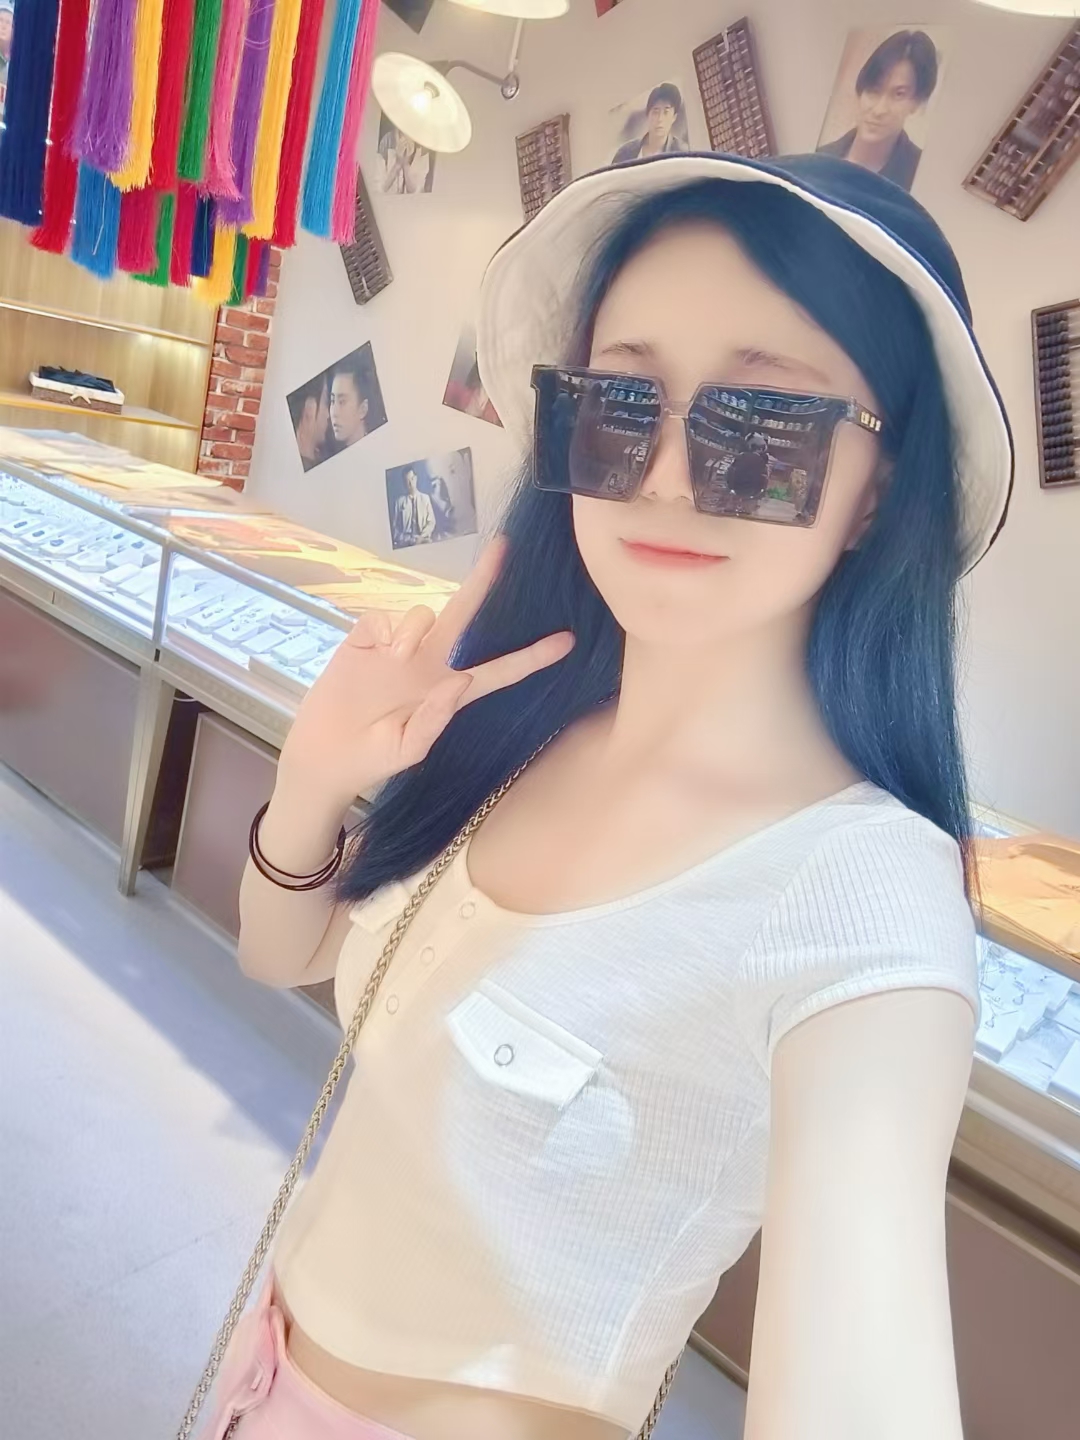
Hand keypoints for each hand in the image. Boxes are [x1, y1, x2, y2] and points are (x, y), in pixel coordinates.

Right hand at [276, 534, 573, 811]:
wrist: (324, 756)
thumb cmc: (372, 759)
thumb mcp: (409, 750)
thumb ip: (436, 720)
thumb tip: (460, 680)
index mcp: (450, 691)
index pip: (499, 670)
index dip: (531, 657)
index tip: (567, 641)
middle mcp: (429, 662)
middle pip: (465, 615)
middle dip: (484, 581)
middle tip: (505, 547)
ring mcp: (397, 647)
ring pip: (423, 614)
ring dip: (416, 629)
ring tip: (396, 659)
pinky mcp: (366, 638)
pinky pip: (385, 616)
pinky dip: (387, 629)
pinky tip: (377, 650)